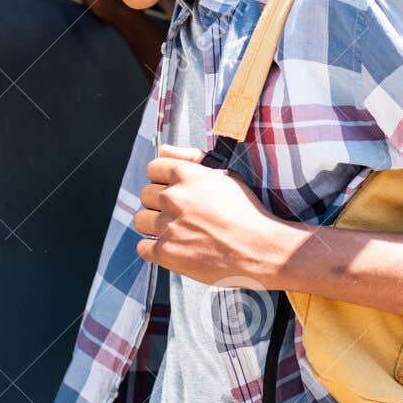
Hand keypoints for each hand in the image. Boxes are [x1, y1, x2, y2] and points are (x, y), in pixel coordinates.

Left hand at [133, 144, 299, 284]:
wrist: (261, 249)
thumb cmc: (247, 213)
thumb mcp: (226, 176)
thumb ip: (191, 158)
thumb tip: (162, 149)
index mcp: (187, 175)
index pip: (153, 168)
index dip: (164, 179)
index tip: (175, 190)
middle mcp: (173, 197)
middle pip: (146, 194)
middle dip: (160, 202)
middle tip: (181, 214)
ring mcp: (168, 226)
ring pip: (141, 219)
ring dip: (155, 225)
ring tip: (178, 231)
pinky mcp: (166, 252)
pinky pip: (142, 247)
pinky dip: (154, 248)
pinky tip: (174, 247)